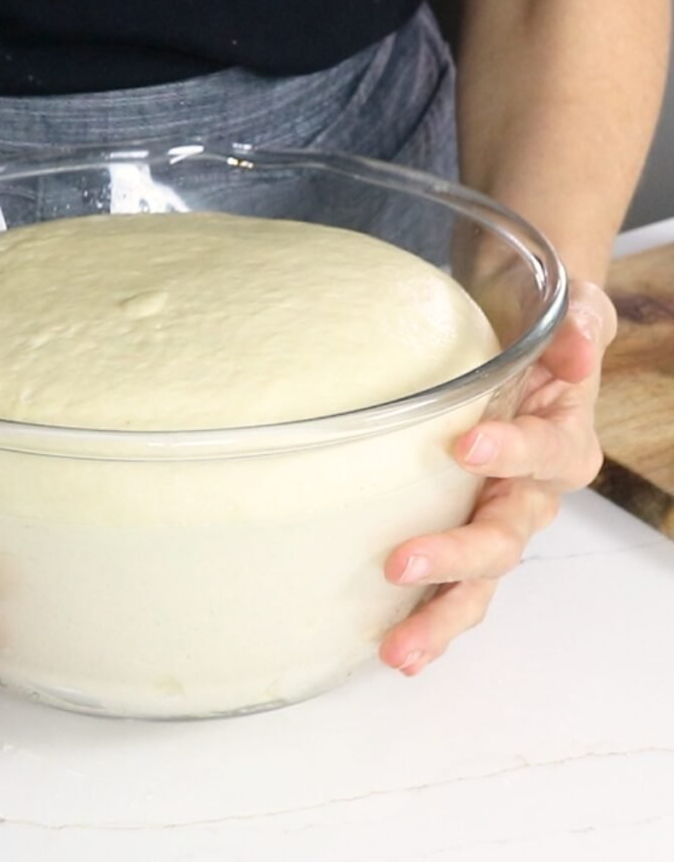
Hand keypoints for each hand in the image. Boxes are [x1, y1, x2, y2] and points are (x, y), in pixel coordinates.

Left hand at [379, 280, 617, 674]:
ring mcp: (496, 522)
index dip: (512, 452)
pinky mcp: (463, 536)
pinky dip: (427, 619)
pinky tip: (390, 648)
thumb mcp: (568, 315)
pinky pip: (454, 588)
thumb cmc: (537, 339)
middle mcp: (532, 493)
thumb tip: (572, 350)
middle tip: (401, 562)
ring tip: (397, 650)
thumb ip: (575, 329)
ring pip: (480, 583)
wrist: (520, 352)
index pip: (545, 451)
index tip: (466, 445)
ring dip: (439, 615)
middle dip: (457, 555)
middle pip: (506, 536)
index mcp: (561, 440)